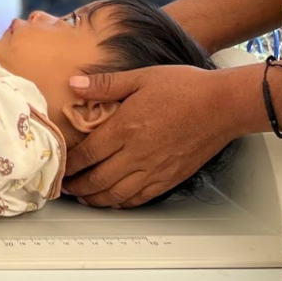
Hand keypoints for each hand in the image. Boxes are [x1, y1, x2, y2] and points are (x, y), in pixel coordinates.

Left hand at [63, 65, 238, 207]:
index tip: (60, 167)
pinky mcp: (169, 178)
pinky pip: (140, 198)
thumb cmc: (184, 88)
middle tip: (65, 188)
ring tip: (84, 197)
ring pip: (116, 194)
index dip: (70, 165)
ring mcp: (154, 169)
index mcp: (125, 128)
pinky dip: (122, 203)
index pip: (87, 154)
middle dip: (77, 187)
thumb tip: (75, 84)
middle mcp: (136, 154)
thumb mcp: (141, 77)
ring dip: (95, 199)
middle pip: (97, 180)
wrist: (221, 105)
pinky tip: (115, 200)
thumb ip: (105, 84)